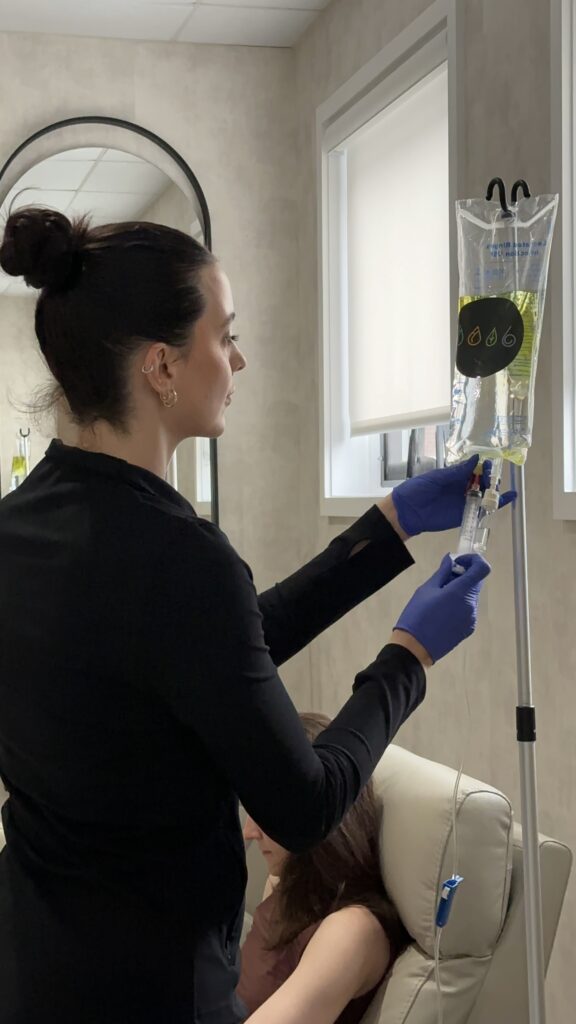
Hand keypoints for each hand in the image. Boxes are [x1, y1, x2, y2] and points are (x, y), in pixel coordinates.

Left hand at [391, 455, 515, 537]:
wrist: (408, 511)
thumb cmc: (418, 489)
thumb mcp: (437, 476)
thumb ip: (457, 471)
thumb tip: (476, 459)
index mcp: (454, 476)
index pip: (473, 468)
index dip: (482, 465)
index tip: (489, 461)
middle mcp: (462, 487)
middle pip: (481, 481)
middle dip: (489, 477)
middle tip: (492, 474)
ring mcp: (465, 501)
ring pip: (485, 494)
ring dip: (494, 489)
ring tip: (498, 484)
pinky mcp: (466, 514)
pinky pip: (483, 509)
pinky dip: (498, 504)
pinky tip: (510, 497)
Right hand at [394, 553, 490, 662]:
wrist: (415, 648)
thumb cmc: (417, 615)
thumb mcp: (426, 589)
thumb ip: (442, 572)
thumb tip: (451, 560)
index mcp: (460, 592)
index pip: (482, 568)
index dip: (473, 560)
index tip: (459, 562)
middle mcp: (471, 605)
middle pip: (476, 582)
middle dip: (463, 576)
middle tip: (444, 580)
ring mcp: (471, 618)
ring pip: (471, 596)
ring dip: (461, 591)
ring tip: (440, 599)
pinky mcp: (469, 629)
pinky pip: (468, 610)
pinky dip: (460, 604)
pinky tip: (443, 612)